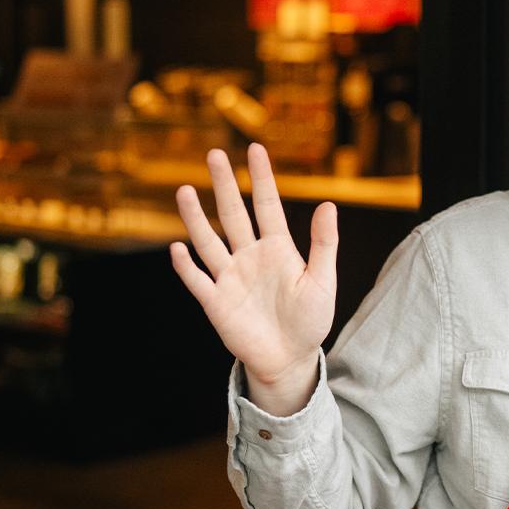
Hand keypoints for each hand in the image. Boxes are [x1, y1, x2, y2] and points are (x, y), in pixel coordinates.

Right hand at [171, 144, 337, 403]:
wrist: (290, 359)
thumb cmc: (310, 321)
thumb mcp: (322, 281)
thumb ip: (324, 244)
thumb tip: (329, 204)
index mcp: (278, 249)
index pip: (267, 206)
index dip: (261, 178)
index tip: (254, 148)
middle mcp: (250, 257)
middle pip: (233, 214)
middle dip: (224, 185)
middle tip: (214, 154)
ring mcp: (230, 278)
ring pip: (209, 241)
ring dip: (196, 218)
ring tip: (184, 189)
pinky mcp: (216, 303)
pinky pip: (198, 280)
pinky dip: (187, 266)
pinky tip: (179, 247)